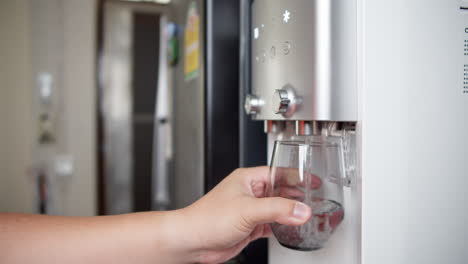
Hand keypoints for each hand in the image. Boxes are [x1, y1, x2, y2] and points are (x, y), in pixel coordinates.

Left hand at [178, 167, 312, 262]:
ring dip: (290, 212)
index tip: (313, 180)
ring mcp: (250, 210)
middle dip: (297, 195)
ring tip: (307, 214)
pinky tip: (290, 228)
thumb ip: (277, 209)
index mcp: (248, 179)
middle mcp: (249, 192)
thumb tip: (301, 210)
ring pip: (277, 208)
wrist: (193, 241)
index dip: (297, 176)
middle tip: (314, 198)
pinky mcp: (249, 226)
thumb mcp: (248, 209)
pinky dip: (282, 226)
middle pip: (280, 190)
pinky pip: (271, 224)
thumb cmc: (208, 218)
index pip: (278, 172)